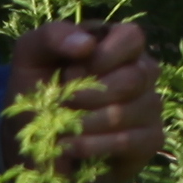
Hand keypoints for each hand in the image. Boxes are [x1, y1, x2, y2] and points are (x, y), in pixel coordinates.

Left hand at [4, 19, 161, 177]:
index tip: (69, 73)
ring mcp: (150, 106)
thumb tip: (87, 45)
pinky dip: (94, 146)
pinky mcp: (149, 140)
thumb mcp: (31, 54)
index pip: (132, 38)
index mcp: (119, 43)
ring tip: (60, 128)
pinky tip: (70, 147)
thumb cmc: (37, 87)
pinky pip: (130, 141)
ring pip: (129, 112)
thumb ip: (54, 36)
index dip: (103, 56)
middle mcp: (143, 71)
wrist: (33, 136)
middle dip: (89, 95)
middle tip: (62, 103)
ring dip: (86, 122)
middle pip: (134, 78)